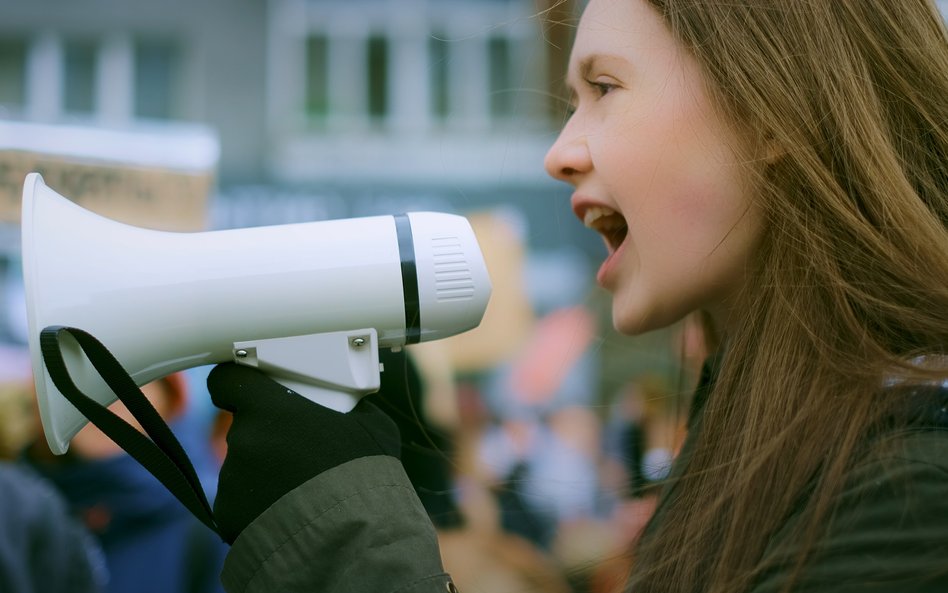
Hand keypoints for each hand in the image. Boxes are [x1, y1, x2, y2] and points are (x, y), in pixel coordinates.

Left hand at [207, 362, 399, 543]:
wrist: (351, 537)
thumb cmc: (364, 476)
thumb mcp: (372, 427)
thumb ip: (350, 409)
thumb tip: (355, 406)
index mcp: (271, 408)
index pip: (228, 380)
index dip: (235, 384)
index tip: (244, 389)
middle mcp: (245, 438)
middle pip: (245, 427)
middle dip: (269, 436)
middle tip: (301, 453)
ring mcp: (232, 478)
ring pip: (244, 466)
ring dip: (265, 473)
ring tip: (302, 491)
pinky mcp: (228, 514)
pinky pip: (240, 502)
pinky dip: (259, 507)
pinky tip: (290, 514)